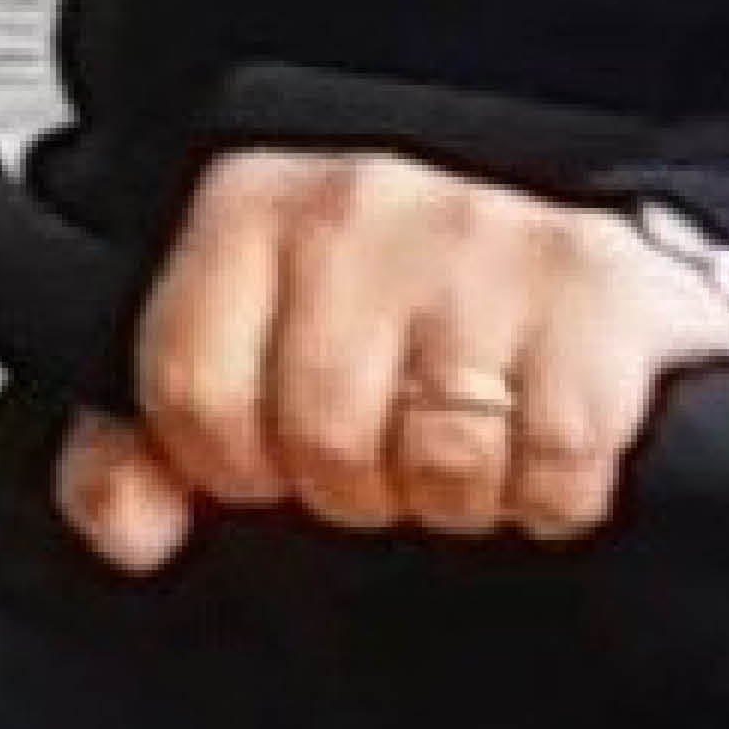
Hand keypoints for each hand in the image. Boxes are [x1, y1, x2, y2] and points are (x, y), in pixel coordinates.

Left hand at [57, 153, 728, 577]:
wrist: (589, 286)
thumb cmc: (402, 334)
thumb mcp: (242, 374)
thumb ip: (137, 451)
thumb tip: (130, 526)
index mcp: (252, 210)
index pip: (193, 392)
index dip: (237, 463)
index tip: (278, 452)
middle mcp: (363, 202)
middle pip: (319, 436)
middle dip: (357, 481)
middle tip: (392, 444)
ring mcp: (484, 238)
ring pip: (437, 458)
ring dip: (460, 490)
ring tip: (470, 435)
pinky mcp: (597, 292)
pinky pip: (553, 462)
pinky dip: (553, 489)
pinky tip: (541, 440)